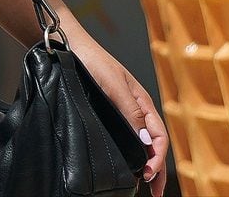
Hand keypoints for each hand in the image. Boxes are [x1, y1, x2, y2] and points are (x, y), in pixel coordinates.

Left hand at [74, 38, 168, 196]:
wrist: (69, 46)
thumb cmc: (92, 61)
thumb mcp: (114, 85)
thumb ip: (131, 111)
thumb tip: (147, 143)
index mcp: (142, 102)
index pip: (159, 136)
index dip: (158, 158)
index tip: (149, 176)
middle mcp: (135, 110)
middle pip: (153, 144)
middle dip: (157, 168)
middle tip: (155, 192)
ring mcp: (122, 112)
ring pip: (140, 143)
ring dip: (146, 164)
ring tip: (145, 184)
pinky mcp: (107, 113)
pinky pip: (125, 137)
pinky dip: (131, 154)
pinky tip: (126, 164)